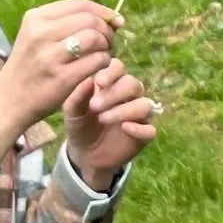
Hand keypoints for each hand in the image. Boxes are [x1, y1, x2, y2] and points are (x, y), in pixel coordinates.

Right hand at [0, 0, 119, 184]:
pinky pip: (96, 61)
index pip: (79, 4)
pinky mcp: (61, 78)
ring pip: (94, 38)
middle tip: (110, 42)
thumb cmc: (28, 67)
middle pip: (89, 19)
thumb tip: (107, 17)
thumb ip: (64, 24)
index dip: (103, 10)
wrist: (9, 101)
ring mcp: (50, 56)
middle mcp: (41, 33)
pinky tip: (100, 68)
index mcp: (35, 18)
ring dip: (107, 46)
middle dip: (107, 30)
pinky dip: (104, 62)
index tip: (115, 20)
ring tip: (104, 54)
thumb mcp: (35, 36)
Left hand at [62, 56, 156, 189]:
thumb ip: (78, 95)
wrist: (84, 154)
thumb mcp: (72, 112)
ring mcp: (138, 116)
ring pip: (144, 105)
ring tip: (103, 118)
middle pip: (133, 84)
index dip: (112, 72)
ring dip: (124, 110)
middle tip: (95, 106)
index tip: (99, 82)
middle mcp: (128, 96)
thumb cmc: (79, 125)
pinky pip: (150, 130)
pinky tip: (125, 128)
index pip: (119, 68)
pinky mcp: (143, 136)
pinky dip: (140, 128)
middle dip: (115, 93)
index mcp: (111, 84)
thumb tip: (89, 80)